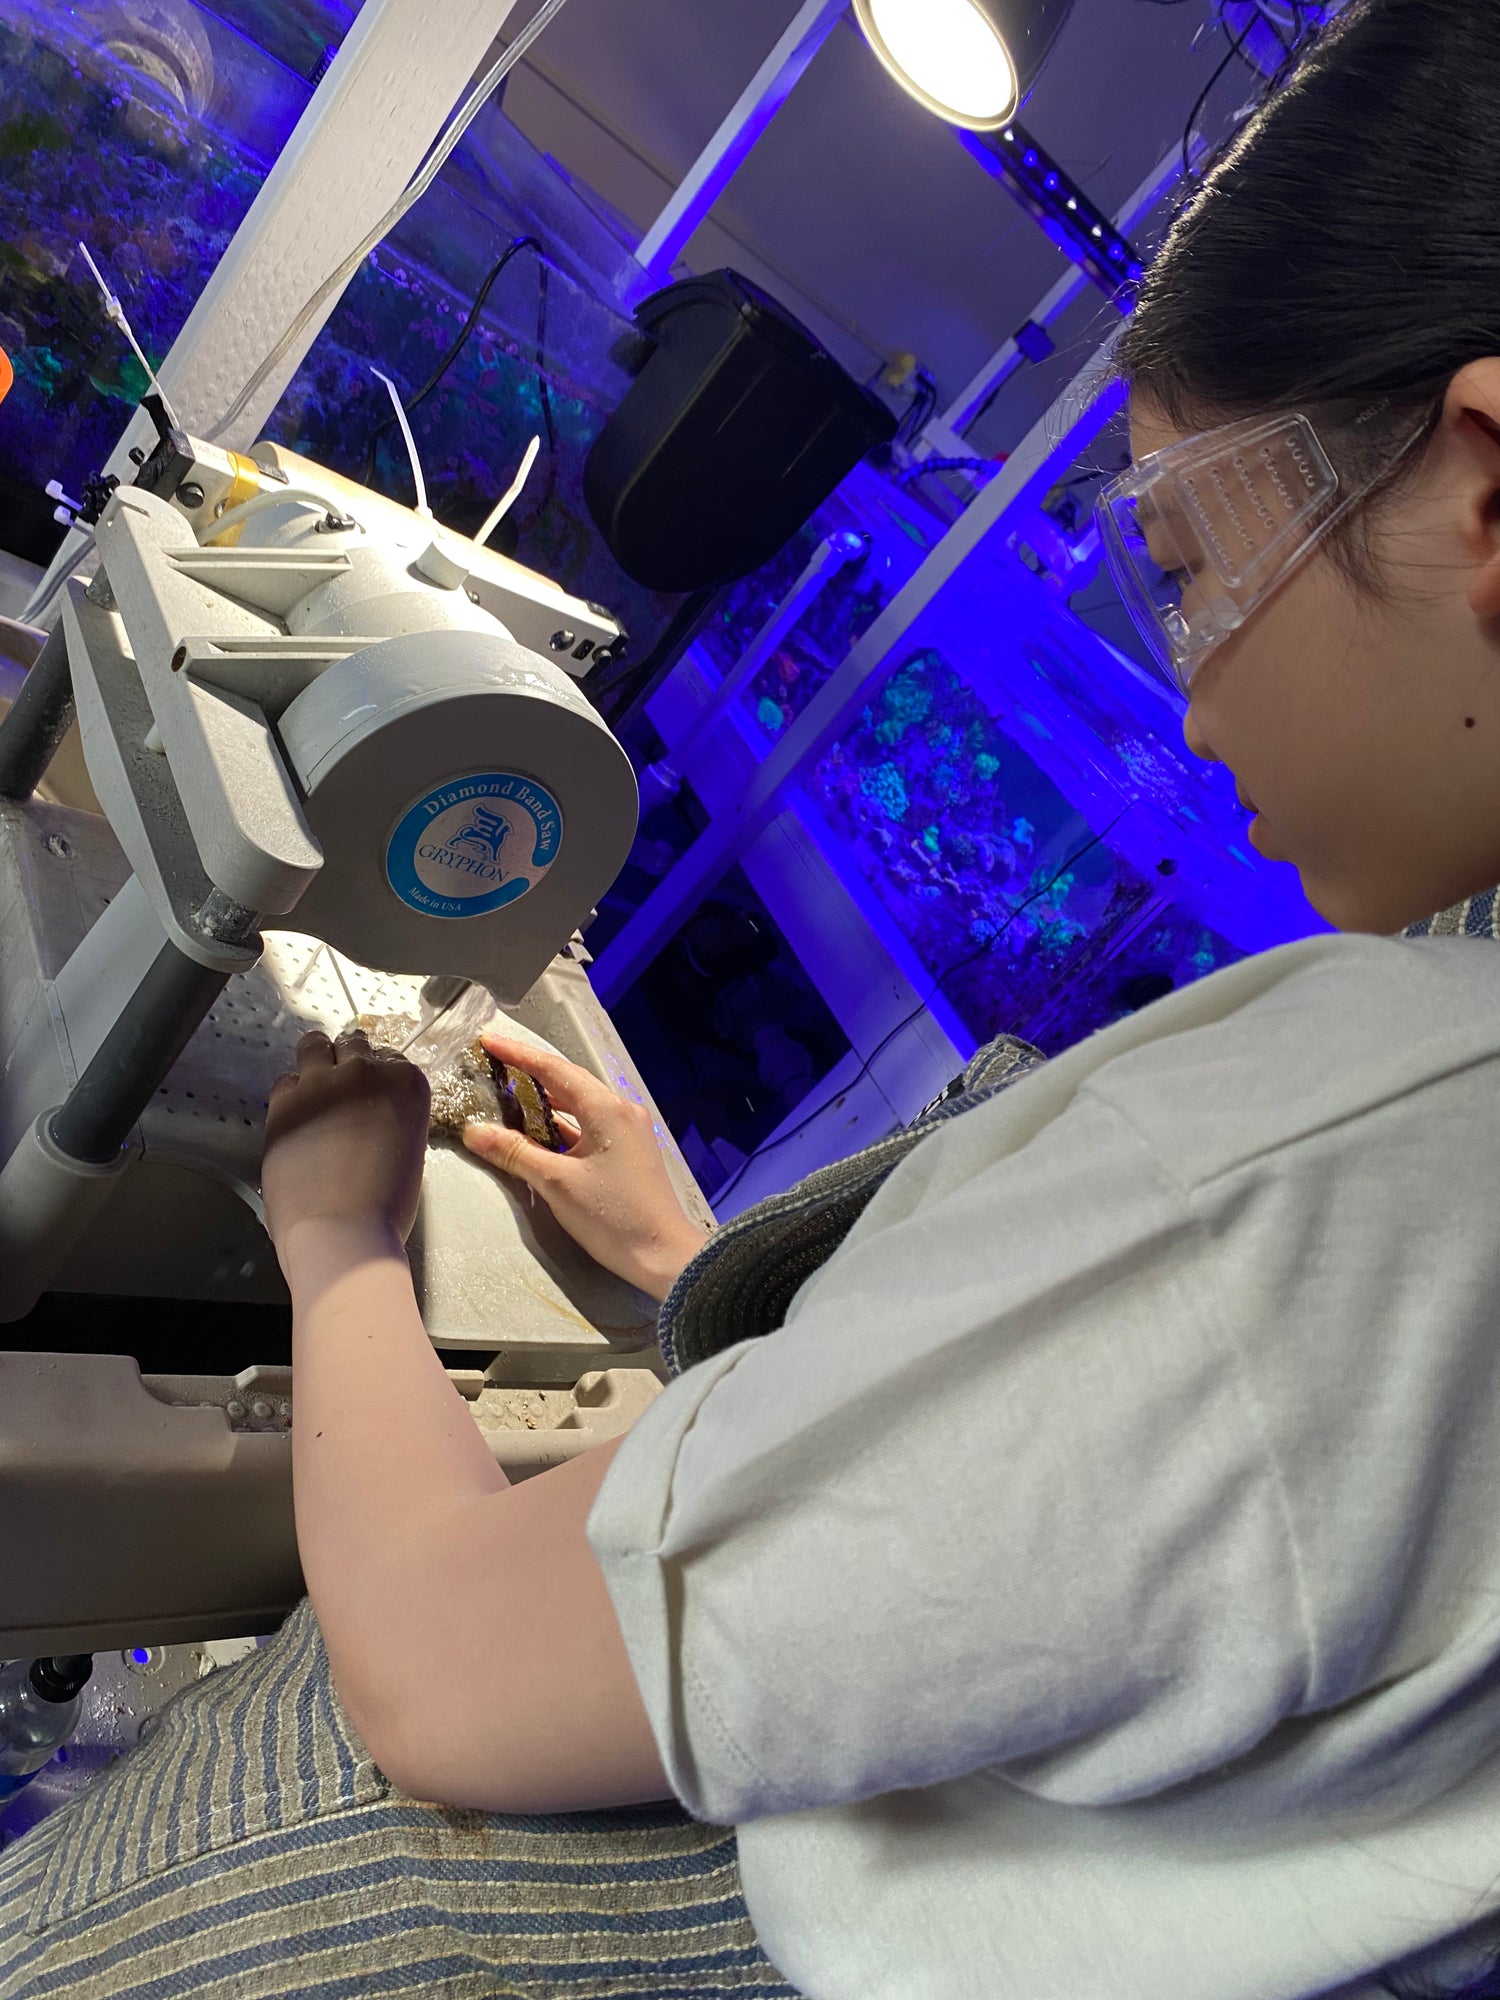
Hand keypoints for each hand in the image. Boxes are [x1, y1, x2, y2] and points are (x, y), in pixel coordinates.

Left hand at [262, 1030, 430, 1263]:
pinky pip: (285, 1080)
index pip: (390, 1058)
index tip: (370, 1093)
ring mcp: (322, 1082)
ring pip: (314, 1045)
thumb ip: (391, 1116)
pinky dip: (291, 1094)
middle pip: (352, 1044)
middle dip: (347, 1062)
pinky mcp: (285, 1101)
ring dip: (316, 1062)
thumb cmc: (386, 1206)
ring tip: (314, 1091)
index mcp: (407, 1084)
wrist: (342, 1231)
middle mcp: (367, 1071)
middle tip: (341, 1091)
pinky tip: (296, 1119)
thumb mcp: (409, 1149)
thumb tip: (370, 1114)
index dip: (377, 1075)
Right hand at [462, 1033, 709, 1302]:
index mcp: (607, 1109)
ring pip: (579, 1105)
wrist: (663, 1255)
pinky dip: (561, 1125)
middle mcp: (621, 1111)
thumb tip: (474, 1131)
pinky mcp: (626, 1152)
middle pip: (569, 1083)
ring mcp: (627, 1132)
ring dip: (545, 1100)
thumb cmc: (613, 1217)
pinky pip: (588, 1126)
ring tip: (508, 1093)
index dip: (519, 1054)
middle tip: (494, 1063)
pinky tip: (537, 1129)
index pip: (555, 1070)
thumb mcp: (556, 1183)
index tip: (489, 1041)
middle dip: (530, 1072)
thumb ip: (514, 1152)